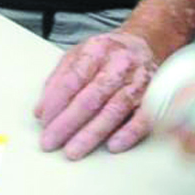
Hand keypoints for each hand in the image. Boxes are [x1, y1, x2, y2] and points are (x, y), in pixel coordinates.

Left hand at [34, 28, 155, 158]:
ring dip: (92, 134)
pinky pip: (143, 117)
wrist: (144, 44)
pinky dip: (128, 133)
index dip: (56, 102)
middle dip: (68, 123)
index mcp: (97, 50)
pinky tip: (113, 146)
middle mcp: (119, 64)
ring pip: (114, 109)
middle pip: (91, 97)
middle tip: (51, 142)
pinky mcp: (154, 97)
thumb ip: (58, 80)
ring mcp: (139, 80)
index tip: (44, 122)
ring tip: (74, 150)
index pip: (73, 78)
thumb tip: (40, 112)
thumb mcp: (78, 54)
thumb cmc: (107, 54)